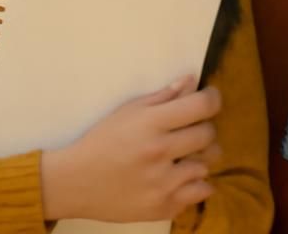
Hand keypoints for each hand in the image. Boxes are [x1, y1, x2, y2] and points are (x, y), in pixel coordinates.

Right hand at [40, 76, 221, 222]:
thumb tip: (192, 80)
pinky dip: (196, 184)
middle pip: (208, 135)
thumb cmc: (102, 141)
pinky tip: (182, 178)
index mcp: (151, 124)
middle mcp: (159, 152)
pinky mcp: (163, 207)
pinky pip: (201, 192)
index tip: (210, 98)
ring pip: (207, 165)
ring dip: (200, 158)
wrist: (75, 183)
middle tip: (194, 130)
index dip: (212, 98)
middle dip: (205, 128)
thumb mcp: (128, 112)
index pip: (200, 106)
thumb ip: (163, 96)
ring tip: (184, 156)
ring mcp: (163, 183)